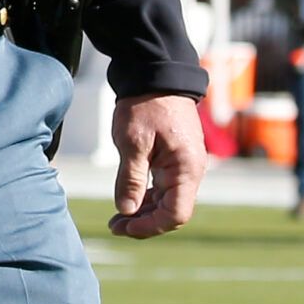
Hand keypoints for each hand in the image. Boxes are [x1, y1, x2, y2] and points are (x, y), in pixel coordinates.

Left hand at [106, 93, 204, 239]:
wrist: (156, 75)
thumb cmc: (144, 105)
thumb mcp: (132, 141)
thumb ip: (130, 178)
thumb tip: (126, 211)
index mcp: (186, 169)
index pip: (175, 214)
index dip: (150, 227)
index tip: (123, 228)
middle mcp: (191, 172)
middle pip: (171, 211)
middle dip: (144, 223)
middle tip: (113, 226)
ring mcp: (184, 166)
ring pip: (167, 201)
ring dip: (144, 212)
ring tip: (117, 218)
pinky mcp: (175, 160)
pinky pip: (164, 187)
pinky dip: (147, 197)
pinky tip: (128, 201)